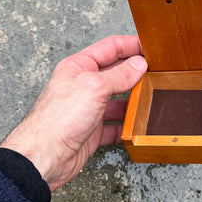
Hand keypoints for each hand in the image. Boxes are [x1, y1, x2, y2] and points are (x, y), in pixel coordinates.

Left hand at [0, 35, 146, 190]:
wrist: (44, 156)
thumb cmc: (57, 119)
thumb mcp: (94, 86)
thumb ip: (119, 75)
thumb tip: (138, 64)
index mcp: (78, 67)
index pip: (109, 48)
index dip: (130, 45)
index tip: (150, 47)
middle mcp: (83, 86)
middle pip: (115, 73)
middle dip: (135, 73)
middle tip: (157, 73)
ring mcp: (88, 109)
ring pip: (118, 100)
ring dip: (134, 101)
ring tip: (150, 98)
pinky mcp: (92, 131)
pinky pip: (115, 126)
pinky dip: (127, 126)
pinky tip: (137, 126)